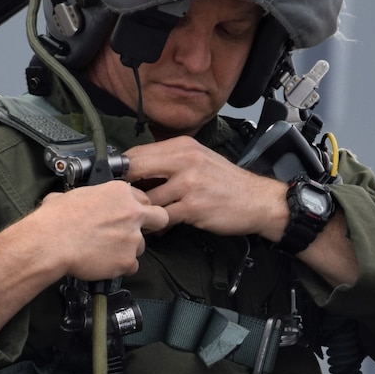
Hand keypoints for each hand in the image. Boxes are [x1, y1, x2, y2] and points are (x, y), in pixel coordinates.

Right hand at [0, 182, 166, 334]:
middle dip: (151, 225)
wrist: (51, 242)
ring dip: (127, 249)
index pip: (142, 199)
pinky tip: (103, 264)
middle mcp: (133, 212)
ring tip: (104, 252)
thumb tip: (76, 201)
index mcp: (120, 192)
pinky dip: (119, 267)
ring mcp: (133, 238)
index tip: (125, 216)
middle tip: (132, 233)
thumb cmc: (55, 218)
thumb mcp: (72, 195)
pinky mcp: (128, 260)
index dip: (134, 208)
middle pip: (159, 218)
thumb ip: (88, 198)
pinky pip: (131, 266)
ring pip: (140, 246)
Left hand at [123, 138, 287, 239]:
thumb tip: (138, 168)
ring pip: (147, 198)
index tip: (116, 181)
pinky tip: (160, 227)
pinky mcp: (193, 207)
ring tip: (143, 218)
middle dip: (124, 188)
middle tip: (121, 201)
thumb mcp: (200, 159)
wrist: (258, 200)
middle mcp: (185, 160)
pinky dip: (158, 224)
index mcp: (183, 146)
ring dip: (142, 211)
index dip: (122, 168)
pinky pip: (162, 217)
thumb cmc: (227, 183)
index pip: (138, 152)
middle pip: (136, 170)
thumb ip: (171, 160)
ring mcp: (189, 184)